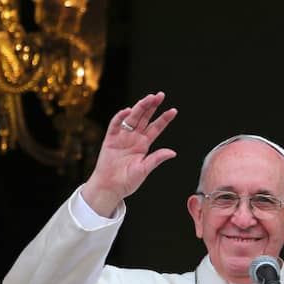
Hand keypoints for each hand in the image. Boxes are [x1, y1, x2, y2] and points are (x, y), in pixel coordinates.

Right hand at [81, 92, 177, 216]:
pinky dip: (120, 117)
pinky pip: (115, 125)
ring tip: (148, 98)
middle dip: (152, 106)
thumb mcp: (145, 170)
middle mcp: (134, 138)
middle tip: (160, 95)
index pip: (156, 128)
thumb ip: (156, 159)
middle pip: (144, 119)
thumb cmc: (127, 181)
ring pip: (132, 118)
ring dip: (139, 108)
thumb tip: (173, 152)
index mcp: (143, 145)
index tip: (174, 110)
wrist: (110, 188)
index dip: (164, 119)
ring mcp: (122, 137)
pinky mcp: (110, 139)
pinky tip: (128, 111)